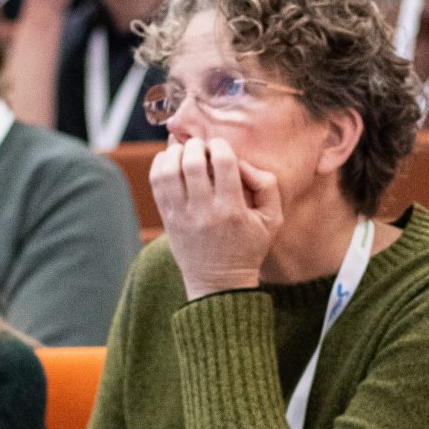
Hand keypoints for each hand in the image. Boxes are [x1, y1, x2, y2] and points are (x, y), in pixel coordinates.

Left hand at [152, 135, 282, 299]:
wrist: (219, 283)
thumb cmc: (249, 247)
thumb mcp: (272, 219)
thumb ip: (266, 185)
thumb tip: (242, 162)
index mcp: (231, 209)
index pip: (223, 162)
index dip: (220, 145)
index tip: (221, 148)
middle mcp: (203, 211)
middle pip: (192, 162)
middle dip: (197, 146)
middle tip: (202, 148)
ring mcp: (181, 215)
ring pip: (168, 170)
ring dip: (176, 153)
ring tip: (186, 152)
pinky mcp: (167, 219)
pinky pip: (156, 183)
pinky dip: (160, 164)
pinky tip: (172, 162)